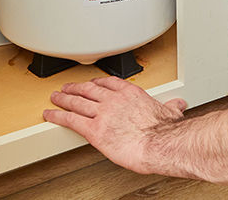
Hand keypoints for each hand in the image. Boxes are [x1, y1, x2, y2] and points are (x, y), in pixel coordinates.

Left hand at [44, 77, 188, 174]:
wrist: (159, 144)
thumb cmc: (165, 132)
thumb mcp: (170, 112)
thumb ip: (171, 107)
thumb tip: (178, 104)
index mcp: (131, 94)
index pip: (109, 83)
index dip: (96, 83)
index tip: (91, 84)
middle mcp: (113, 100)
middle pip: (88, 90)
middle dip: (75, 88)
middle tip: (67, 88)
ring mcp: (102, 114)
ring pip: (76, 103)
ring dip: (63, 99)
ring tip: (55, 98)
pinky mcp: (93, 130)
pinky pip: (71, 120)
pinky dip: (58, 116)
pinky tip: (50, 114)